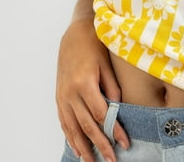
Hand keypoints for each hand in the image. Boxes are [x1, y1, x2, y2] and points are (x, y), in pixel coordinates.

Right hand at [56, 19, 128, 161]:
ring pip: (72, 128)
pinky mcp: (59, 96)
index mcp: (85, 83)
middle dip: (100, 145)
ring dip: (83, 147)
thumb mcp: (107, 63)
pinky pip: (64, 121)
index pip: (101, 114)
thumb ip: (113, 87)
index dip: (113, 131)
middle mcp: (70, 93)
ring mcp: (62, 96)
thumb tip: (119, 109)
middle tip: (111, 160)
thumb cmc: (94, 44)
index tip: (124, 143)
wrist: (75, 33)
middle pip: (87, 126)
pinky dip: (70, 137)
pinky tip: (76, 148)